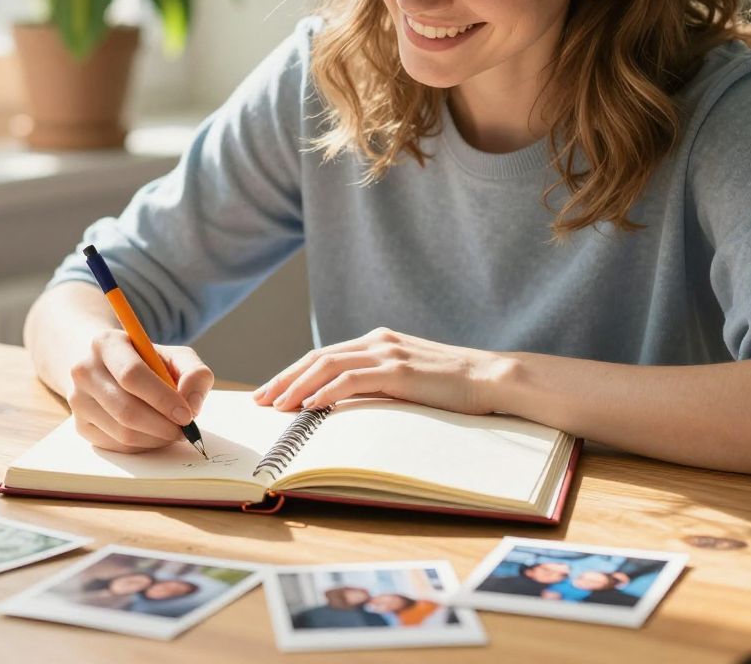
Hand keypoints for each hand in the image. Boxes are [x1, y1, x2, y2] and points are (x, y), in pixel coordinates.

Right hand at [66, 331, 214, 452]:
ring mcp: (78, 400)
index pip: (132, 375)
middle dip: (162, 425)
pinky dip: (143, 445)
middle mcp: (84, 370)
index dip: (162, 398)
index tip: (187, 415)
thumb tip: (192, 403)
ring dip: (155, 438)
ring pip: (122, 432)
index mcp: (106, 343)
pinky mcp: (80, 425)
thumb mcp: (174, 356)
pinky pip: (117, 445)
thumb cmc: (147, 363)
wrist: (109, 368)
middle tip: (184, 430)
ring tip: (172, 430)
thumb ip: (194, 372)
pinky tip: (153, 433)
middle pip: (126, 409)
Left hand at [251, 327, 511, 414]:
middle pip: (317, 358)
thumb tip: (345, 405)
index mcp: (377, 342)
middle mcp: (377, 342)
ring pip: (328, 365)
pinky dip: (327, 391)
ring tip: (277, 407)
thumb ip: (379, 383)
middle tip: (259, 401)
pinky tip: (310, 407)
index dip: (292, 374)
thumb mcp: (408, 380)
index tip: (270, 393)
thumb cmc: (453, 386)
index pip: (323, 356)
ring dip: (297, 387)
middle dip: (284, 380)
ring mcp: (388, 353)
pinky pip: (353, 380)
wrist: (492, 378)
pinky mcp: (399, 371)